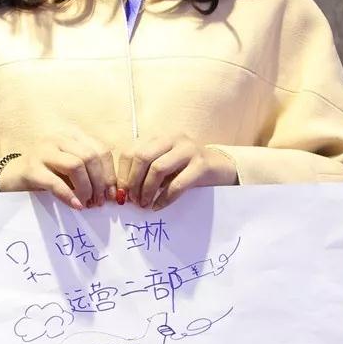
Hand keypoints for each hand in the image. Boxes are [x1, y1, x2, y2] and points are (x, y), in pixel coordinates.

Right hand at [0, 130, 116, 209]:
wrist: (11, 176)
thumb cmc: (46, 174)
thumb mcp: (69, 169)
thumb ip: (89, 173)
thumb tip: (112, 192)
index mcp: (71, 136)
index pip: (100, 150)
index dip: (109, 173)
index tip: (112, 194)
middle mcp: (58, 139)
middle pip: (91, 157)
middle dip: (100, 183)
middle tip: (99, 202)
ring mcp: (44, 151)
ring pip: (77, 165)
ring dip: (86, 188)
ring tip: (87, 203)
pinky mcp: (32, 168)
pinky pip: (56, 182)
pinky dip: (69, 195)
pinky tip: (76, 205)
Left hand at [117, 135, 236, 208]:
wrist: (220, 167)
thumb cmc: (185, 168)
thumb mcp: (163, 164)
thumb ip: (144, 171)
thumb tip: (123, 191)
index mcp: (159, 137)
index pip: (131, 151)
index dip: (123, 174)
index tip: (122, 192)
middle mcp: (172, 138)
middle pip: (142, 157)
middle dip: (133, 182)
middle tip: (133, 200)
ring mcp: (188, 150)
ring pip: (158, 168)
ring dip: (147, 190)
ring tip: (144, 204)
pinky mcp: (201, 165)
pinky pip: (177, 184)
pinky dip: (164, 198)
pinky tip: (158, 206)